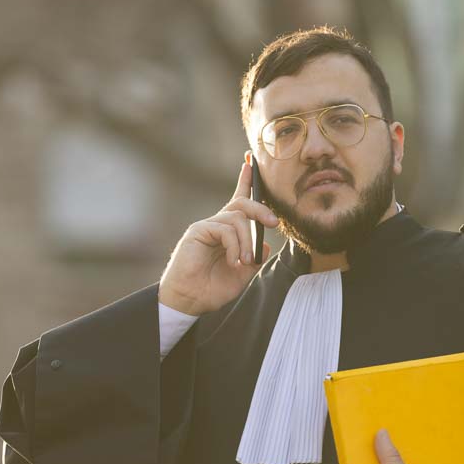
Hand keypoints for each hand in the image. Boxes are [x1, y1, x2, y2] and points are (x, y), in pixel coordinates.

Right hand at [158, 158, 278, 314]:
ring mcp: (207, 226)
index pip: (239, 201)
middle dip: (262, 209)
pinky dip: (235, 246)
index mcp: (229, 233)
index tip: (250, 161)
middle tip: (274, 224)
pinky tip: (233, 261)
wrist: (190, 301)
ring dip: (247, 241)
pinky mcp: (198, 231)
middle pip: (243, 203)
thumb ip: (255, 259)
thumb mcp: (242, 275)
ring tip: (244, 261)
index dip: (246, 180)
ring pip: (238, 217)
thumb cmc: (212, 289)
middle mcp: (218, 225)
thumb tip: (266, 244)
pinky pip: (225, 229)